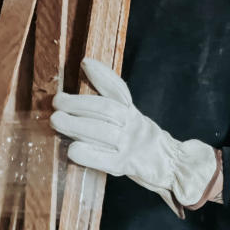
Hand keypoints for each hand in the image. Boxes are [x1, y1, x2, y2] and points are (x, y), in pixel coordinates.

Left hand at [50, 58, 219, 217]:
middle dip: (80, 103)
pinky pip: (106, 160)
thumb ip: (111, 105)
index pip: (118, 90)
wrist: (171, 166)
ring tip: (57, 120)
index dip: (103, 75)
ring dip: (78, 125)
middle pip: (107, 110)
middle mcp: (134, 125)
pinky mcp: (127, 166)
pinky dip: (88, 154)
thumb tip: (86, 75)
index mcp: (132, 112)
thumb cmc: (140, 143)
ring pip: (104, 132)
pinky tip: (73, 149)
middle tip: (58, 101)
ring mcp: (131, 146)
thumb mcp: (131, 120)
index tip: (85, 63)